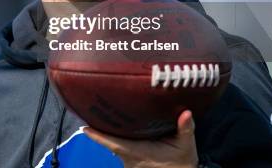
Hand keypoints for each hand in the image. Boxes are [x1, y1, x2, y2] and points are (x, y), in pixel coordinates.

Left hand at [83, 110, 197, 167]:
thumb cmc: (181, 163)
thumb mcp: (186, 146)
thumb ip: (185, 129)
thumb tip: (187, 113)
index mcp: (137, 151)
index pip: (112, 142)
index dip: (97, 135)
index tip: (84, 128)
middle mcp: (128, 157)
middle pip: (110, 140)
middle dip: (101, 127)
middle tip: (91, 108)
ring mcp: (128, 161)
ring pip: (114, 145)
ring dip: (109, 133)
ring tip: (101, 113)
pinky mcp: (130, 162)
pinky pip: (119, 148)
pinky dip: (116, 138)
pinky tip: (117, 126)